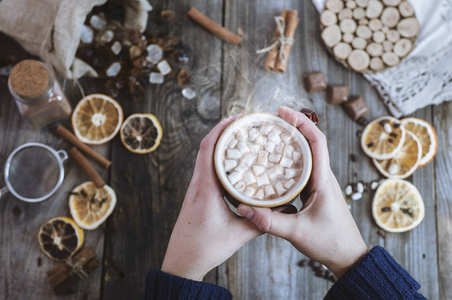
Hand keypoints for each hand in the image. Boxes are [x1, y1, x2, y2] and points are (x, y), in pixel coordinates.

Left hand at [161, 115, 260, 280]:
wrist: (181, 261)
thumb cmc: (205, 248)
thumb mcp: (238, 235)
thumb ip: (262, 222)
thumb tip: (284, 210)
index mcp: (206, 188)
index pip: (209, 148)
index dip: (222, 129)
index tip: (238, 119)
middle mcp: (197, 184)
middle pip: (206, 147)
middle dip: (224, 131)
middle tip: (245, 124)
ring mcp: (195, 189)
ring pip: (204, 157)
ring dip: (220, 144)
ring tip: (241, 139)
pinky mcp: (197, 195)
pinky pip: (206, 169)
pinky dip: (217, 159)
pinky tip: (232, 164)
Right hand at [237, 107, 367, 277]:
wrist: (348, 256)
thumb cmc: (330, 243)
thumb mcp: (296, 232)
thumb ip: (268, 221)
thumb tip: (243, 208)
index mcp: (323, 180)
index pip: (317, 141)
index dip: (302, 123)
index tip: (283, 112)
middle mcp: (323, 177)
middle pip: (311, 142)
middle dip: (292, 127)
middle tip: (270, 121)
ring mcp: (320, 183)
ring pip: (307, 154)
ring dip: (291, 142)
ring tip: (269, 136)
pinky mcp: (315, 191)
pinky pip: (302, 168)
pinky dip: (290, 159)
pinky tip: (274, 162)